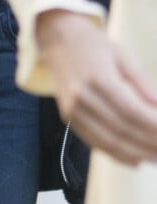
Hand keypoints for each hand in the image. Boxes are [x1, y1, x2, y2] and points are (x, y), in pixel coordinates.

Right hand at [36, 10, 156, 165]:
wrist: (57, 43)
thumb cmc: (94, 46)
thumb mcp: (124, 56)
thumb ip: (142, 83)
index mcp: (99, 80)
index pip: (131, 112)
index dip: (152, 128)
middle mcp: (82, 99)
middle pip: (120, 130)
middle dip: (147, 144)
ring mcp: (72, 111)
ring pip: (106, 141)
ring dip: (133, 154)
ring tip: (155, 160)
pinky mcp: (68, 119)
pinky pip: (93, 142)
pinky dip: (115, 154)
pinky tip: (133, 160)